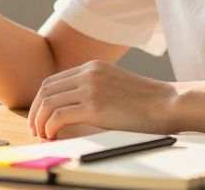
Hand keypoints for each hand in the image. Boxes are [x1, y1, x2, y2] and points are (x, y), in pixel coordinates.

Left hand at [28, 60, 177, 139]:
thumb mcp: (115, 87)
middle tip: (36, 129)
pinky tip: (53, 136)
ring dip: (40, 122)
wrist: (169, 104)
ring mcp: (90, 88)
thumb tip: (72, 109)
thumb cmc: (147, 103)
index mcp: (92, 67)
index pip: (52, 81)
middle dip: (35, 111)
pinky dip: (50, 128)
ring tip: (43, 136)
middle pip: (45, 90)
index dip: (40, 101)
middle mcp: (88, 73)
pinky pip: (58, 116)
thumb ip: (95, 90)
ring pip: (47, 103)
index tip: (40, 118)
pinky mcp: (94, 106)